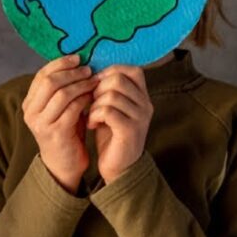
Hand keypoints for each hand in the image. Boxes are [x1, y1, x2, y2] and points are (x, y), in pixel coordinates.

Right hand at [22, 55, 98, 193]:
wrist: (64, 164)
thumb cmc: (66, 132)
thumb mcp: (60, 108)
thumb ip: (63, 88)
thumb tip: (79, 61)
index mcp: (29, 103)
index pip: (41, 75)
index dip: (60, 64)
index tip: (78, 58)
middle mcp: (31, 113)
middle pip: (49, 82)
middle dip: (71, 73)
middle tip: (88, 69)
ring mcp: (42, 124)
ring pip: (61, 94)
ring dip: (80, 85)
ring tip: (94, 81)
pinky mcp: (56, 133)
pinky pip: (72, 109)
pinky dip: (84, 100)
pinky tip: (93, 97)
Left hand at [87, 65, 152, 182]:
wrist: (119, 167)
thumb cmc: (111, 135)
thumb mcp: (111, 108)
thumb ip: (108, 90)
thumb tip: (91, 71)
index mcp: (142, 96)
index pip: (131, 69)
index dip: (109, 72)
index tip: (96, 85)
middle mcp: (145, 104)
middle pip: (118, 79)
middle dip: (98, 88)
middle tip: (92, 103)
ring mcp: (140, 118)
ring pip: (111, 94)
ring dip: (94, 104)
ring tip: (92, 116)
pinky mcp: (130, 131)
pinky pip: (108, 111)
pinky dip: (95, 115)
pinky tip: (92, 124)